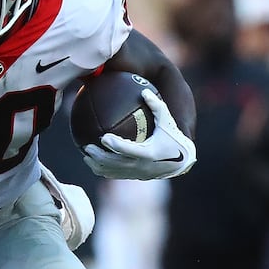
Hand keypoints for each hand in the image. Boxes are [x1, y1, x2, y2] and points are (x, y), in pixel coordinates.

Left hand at [82, 87, 196, 179]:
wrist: (183, 161)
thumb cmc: (173, 137)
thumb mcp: (168, 121)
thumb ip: (157, 106)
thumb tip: (144, 90)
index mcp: (150, 153)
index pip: (128, 150)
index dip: (115, 145)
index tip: (103, 137)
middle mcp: (142, 166)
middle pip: (115, 164)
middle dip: (99, 157)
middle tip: (87, 147)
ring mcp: (137, 174)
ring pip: (112, 172)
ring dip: (97, 165)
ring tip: (86, 156)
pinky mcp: (135, 177)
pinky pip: (115, 175)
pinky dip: (103, 170)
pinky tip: (93, 161)